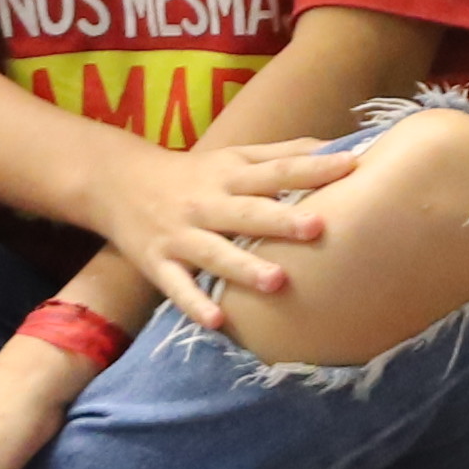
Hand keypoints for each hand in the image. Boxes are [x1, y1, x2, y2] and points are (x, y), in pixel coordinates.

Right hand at [86, 124, 375, 330]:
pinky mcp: (158, 263)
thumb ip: (282, 153)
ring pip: (215, 253)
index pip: (277, 170)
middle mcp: (207, 203)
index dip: (313, 168)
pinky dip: (195, 304)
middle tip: (319, 227)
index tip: (351, 166)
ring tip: (277, 282)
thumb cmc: (193, 174)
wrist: (117, 183)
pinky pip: (177, 287)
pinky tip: (217, 321)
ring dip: (244, 267)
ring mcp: (181, 235)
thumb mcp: (234, 156)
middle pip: (248, 212)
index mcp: (231, 175)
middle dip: (282, 220)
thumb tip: (337, 147)